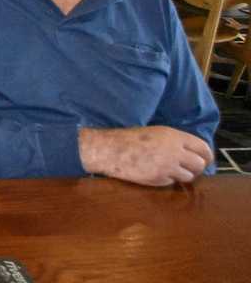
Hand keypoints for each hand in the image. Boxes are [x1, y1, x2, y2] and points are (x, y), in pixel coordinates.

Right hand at [79, 126, 213, 185]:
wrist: (109, 149)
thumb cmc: (129, 139)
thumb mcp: (156, 132)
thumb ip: (176, 141)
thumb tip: (193, 152)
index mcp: (174, 136)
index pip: (203, 148)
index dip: (206, 156)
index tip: (205, 160)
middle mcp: (174, 152)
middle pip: (199, 165)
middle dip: (196, 168)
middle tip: (188, 168)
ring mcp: (166, 167)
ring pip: (188, 177)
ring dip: (182, 175)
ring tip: (170, 170)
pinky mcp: (158, 179)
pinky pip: (171, 182)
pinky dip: (167, 179)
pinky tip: (155, 172)